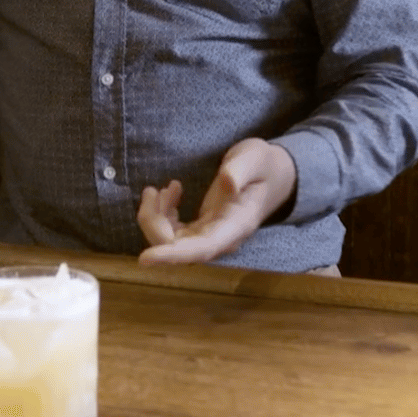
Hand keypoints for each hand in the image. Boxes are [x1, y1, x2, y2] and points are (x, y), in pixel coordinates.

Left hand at [136, 138, 296, 264]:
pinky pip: (171, 233)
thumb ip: (241, 169)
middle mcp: (221, 238)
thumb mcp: (256, 158)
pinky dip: (160, 215)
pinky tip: (168, 192)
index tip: (145, 258)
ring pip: (170, 242)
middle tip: (153, 190)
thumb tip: (227, 182)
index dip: (173, 255)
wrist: (272, 175)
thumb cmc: (264, 166)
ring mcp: (209, 236)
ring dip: (154, 218)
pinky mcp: (200, 230)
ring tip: (157, 189)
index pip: (202, 248)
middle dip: (155, 224)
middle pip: (178, 247)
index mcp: (236, 225)